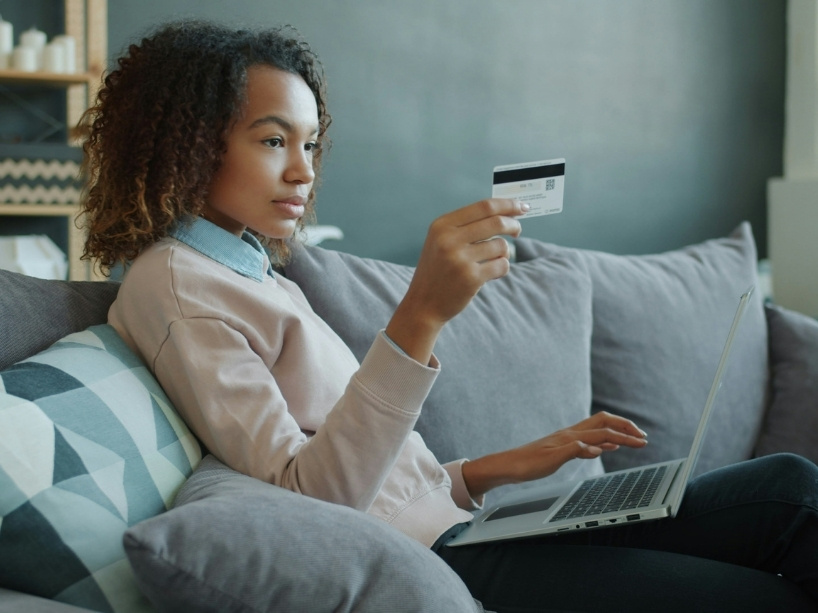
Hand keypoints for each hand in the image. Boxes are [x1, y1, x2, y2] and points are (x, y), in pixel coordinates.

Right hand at [386, 198, 527, 362]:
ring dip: (503, 253)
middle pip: (496, 222)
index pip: (484, 207)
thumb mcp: (441, 241)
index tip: (521, 207)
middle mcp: (449, 239)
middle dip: (513, 225)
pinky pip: (502, 265)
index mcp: (442, 225)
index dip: (507, 205)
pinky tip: (491, 274)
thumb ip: (467, 226)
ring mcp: (460, 259)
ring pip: (501, 245)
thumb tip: (505, 212)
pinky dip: (502, 268)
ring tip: (492, 261)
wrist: (423, 304)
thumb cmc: (438, 270)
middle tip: (518, 231)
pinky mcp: (471, 277)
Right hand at [462, 412, 648, 497]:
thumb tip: (603, 447)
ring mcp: (562, 442)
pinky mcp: (553, 453)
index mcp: (573, 433)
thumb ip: (582, 448)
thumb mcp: (563, 453)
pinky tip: (598, 452)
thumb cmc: (534, 460)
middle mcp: (570, 434)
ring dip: (618, 437)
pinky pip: (573, 448)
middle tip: (643, 437)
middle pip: (603, 422)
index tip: (639, 435)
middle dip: (626, 427)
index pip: (603, 422)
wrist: (511, 464)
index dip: (623, 426)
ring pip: (595, 433)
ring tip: (635, 442)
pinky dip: (587, 448)